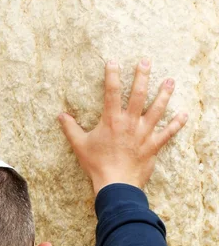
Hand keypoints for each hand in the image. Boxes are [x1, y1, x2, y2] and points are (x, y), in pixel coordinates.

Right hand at [57, 58, 188, 195]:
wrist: (116, 184)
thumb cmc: (97, 165)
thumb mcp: (80, 146)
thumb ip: (70, 129)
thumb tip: (61, 116)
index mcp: (112, 120)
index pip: (112, 92)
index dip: (112, 75)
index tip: (113, 62)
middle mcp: (130, 123)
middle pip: (139, 94)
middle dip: (143, 76)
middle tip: (146, 62)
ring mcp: (144, 133)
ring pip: (157, 109)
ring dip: (164, 94)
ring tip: (170, 81)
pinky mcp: (153, 146)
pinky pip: (168, 133)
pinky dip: (176, 124)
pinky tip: (184, 115)